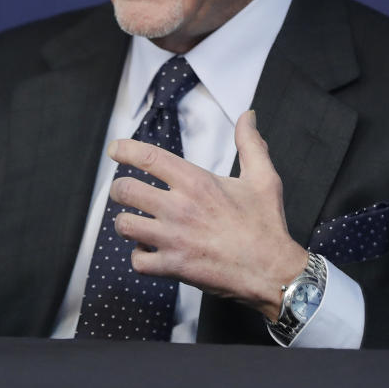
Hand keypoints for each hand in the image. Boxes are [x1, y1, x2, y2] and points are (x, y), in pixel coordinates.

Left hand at [108, 109, 306, 320]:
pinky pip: (137, 261)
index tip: (115, 149)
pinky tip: (148, 251)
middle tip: (124, 191)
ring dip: (125, 222)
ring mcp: (173, 239)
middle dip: (119, 188)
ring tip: (134, 221)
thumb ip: (250, 143)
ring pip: (124, 225)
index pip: (149, 157)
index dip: (125, 149)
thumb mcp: (263, 178)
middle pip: (125, 190)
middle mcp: (179, 208)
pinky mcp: (174, 267)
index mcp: (196, 183)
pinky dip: (139, 256)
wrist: (274, 272)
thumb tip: (249, 115)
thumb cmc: (266, 225)